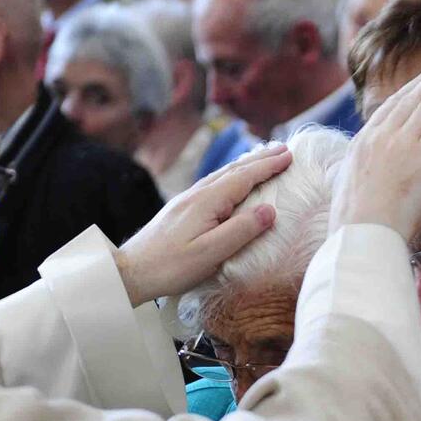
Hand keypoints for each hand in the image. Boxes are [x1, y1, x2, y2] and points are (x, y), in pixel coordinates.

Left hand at [113, 142, 292, 304]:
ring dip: (245, 166)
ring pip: (221, 175)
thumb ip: (241, 230)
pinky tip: (231, 181)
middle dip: (260, 159)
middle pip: (233, 170)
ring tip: (262, 160)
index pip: (244, 177)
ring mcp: (186, 200)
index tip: (289, 156)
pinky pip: (212, 184)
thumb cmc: (171, 266)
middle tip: (283, 150)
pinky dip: (230, 177)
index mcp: (207, 201)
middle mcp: (196, 194)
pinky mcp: (181, 210)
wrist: (130, 270)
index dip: (268, 166)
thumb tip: (269, 210)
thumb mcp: (211, 253)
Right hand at [329, 51, 420, 241]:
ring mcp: (400, 144)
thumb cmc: (355, 231)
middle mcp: (380, 137)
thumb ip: (364, 177)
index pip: (393, 106)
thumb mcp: (352, 194)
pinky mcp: (420, 157)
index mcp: (363, 144)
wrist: (360, 240)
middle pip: (415, 97)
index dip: (416, 88)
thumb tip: (368, 180)